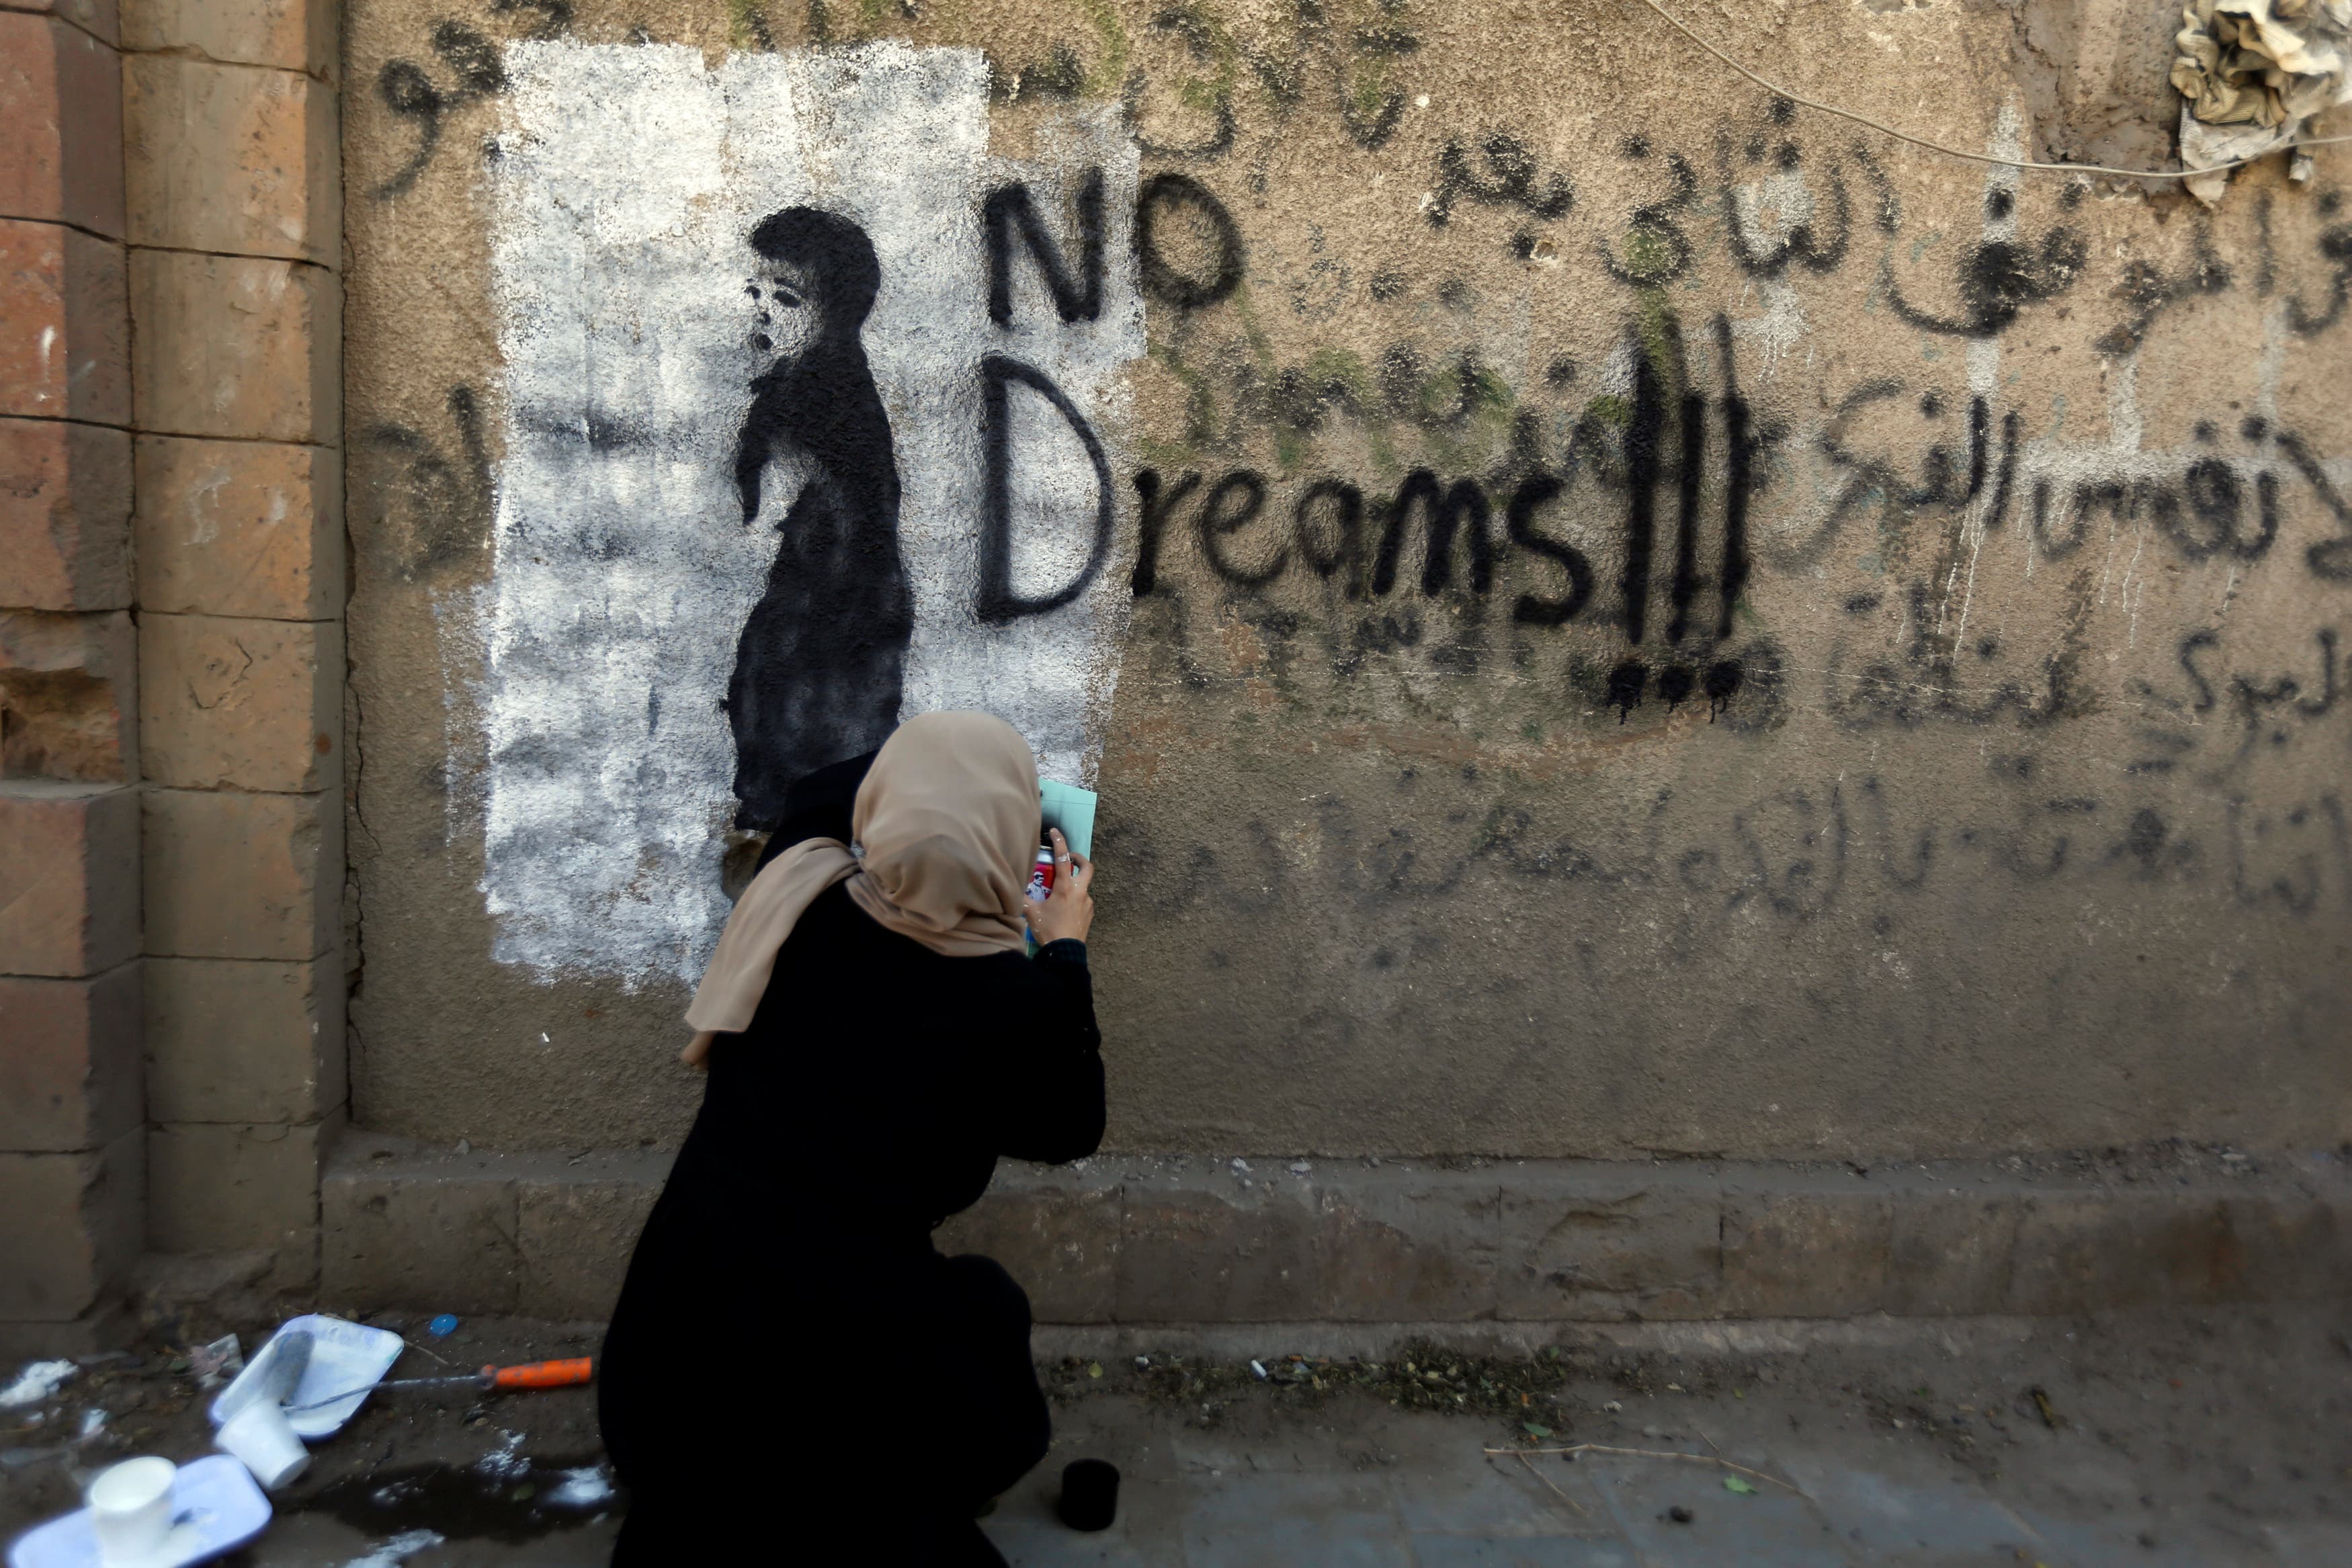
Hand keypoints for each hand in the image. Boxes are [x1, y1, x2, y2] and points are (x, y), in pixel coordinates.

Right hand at [1030, 828, 1094, 945]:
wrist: (1065, 953)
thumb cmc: (1048, 930)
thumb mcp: (1031, 912)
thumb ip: (1022, 897)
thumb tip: (1013, 887)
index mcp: (1065, 888)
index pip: (1062, 858)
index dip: (1059, 842)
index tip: (1055, 832)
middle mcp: (1080, 891)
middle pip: (1086, 866)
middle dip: (1078, 858)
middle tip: (1069, 859)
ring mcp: (1087, 902)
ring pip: (1084, 885)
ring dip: (1075, 882)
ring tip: (1060, 891)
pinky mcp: (1090, 913)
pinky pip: (1084, 900)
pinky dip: (1075, 898)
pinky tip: (1065, 907)